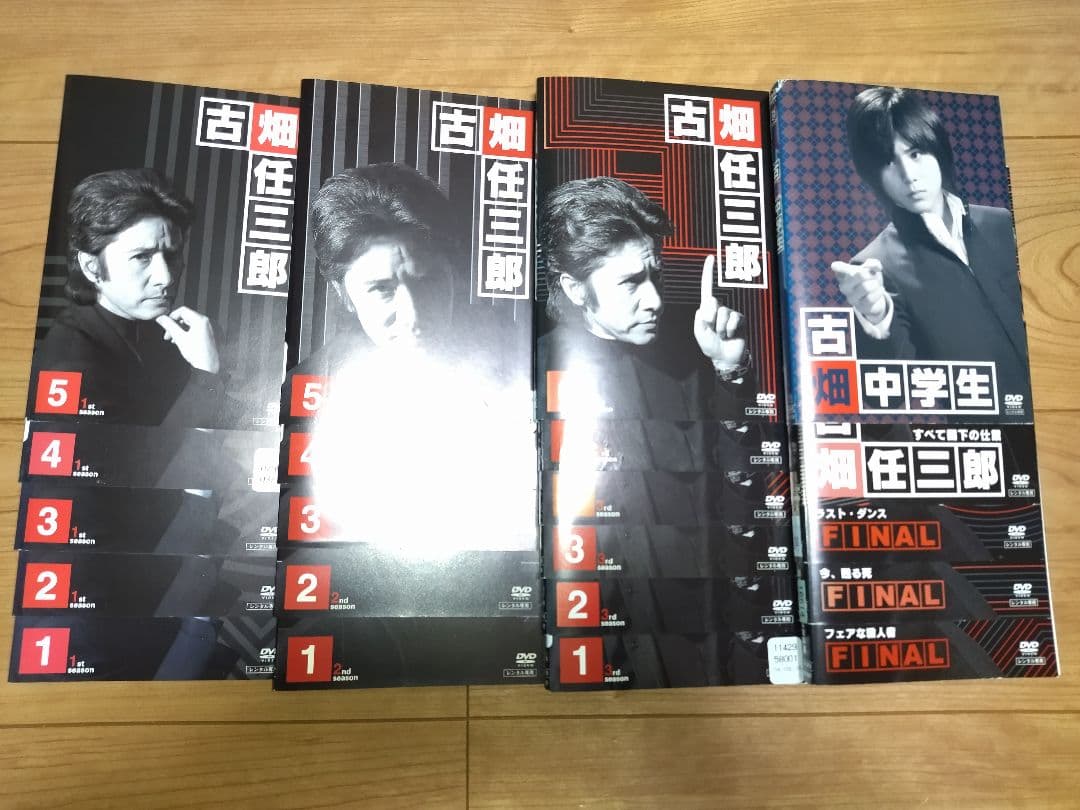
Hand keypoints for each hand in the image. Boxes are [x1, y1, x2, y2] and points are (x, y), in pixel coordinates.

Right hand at [156, 306, 220, 373]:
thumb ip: (169, 326)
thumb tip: (161, 318)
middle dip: (176, 326)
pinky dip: (191, 334)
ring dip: (182, 331)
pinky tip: (186, 343)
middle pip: (188, 318)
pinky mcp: (215, 337)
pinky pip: (201, 331)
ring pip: (193, 325)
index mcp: (201, 320)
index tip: (165, 324)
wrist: (210, 369)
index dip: (171, 317)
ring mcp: (213, 329)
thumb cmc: (198, 355)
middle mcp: (210, 322)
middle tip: (168, 335)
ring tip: (176, 341)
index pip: (183, 310)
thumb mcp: (179, 338)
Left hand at [694, 255, 747, 371]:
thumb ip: (701, 317)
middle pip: (712, 303)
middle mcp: (719, 307)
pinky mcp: (739, 319)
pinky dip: (729, 330)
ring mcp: (730, 312)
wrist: (725, 358)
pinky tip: (730, 335)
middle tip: (713, 331)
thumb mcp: (700, 332)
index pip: (707, 288)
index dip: (708, 273)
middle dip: (710, 319)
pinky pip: (733, 320)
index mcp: (707, 308)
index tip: (710, 258)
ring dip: (720, 328)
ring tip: (722, 335)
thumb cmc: (711, 345)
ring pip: (723, 314)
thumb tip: (709, 304)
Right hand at [831, 258, 887, 323]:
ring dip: (876, 284)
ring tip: (874, 286)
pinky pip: (871, 298)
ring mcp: (851, 299)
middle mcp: (844, 287)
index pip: (838, 269)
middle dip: (870, 274)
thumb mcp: (871, 268)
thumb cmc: (869, 280)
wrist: (876, 297)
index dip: (839, 267)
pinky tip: (877, 292)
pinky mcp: (860, 307)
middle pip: (860, 275)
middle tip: (871, 277)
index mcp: (844, 276)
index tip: (834, 266)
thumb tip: (871, 266)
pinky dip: (878, 292)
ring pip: (866, 287)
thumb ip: (872, 263)